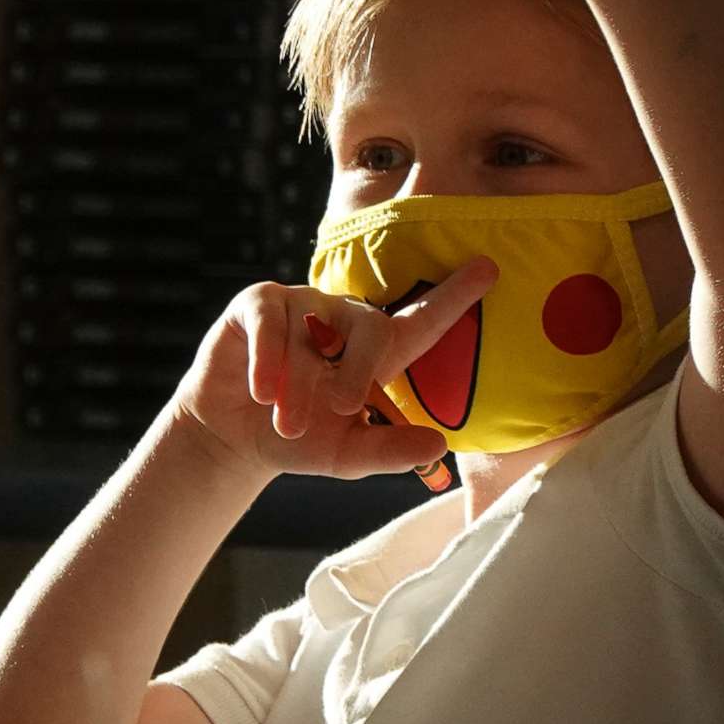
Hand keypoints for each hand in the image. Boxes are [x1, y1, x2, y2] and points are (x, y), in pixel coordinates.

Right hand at [171, 258, 494, 480]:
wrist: (233, 438)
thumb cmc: (300, 439)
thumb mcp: (349, 454)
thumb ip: (391, 450)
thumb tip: (438, 446)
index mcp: (378, 351)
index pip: (423, 321)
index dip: (455, 296)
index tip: (490, 269)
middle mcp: (345, 319)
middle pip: (372, 327)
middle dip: (358, 370)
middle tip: (343, 407)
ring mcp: (304, 305)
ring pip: (312, 334)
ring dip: (299, 385)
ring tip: (287, 423)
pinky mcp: (259, 304)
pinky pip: (271, 322)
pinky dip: (267, 361)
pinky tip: (262, 392)